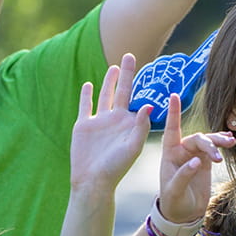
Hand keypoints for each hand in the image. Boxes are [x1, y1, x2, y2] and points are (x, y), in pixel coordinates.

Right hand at [71, 55, 149, 197]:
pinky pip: (85, 106)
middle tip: (131, 55)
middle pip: (122, 90)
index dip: (143, 84)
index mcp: (129, 123)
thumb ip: (140, 126)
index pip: (138, 98)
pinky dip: (86, 94)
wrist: (92, 180)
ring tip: (114, 67)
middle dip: (126, 74)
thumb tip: (148, 104)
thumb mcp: (132, 147)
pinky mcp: (83, 125)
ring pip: (105, 95)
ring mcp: (99, 121)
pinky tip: (88, 84)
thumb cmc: (116, 167)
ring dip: (109, 81)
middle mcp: (115, 119)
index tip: (152, 69)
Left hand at [157, 96, 231, 226]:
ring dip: (217, 142)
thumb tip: (198, 161)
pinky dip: (221, 144)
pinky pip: (214, 148)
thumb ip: (184, 175)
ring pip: (207, 141)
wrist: (183, 214)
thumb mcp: (174, 191)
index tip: (173, 95)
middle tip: (217, 157)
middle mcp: (181, 151)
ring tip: (229, 145)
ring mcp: (194, 155)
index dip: (173, 113)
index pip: (171, 130)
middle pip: (196, 138)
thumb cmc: (173, 202)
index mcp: (169, 154)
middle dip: (208, 143)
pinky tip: (230, 141)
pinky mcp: (205, 161)